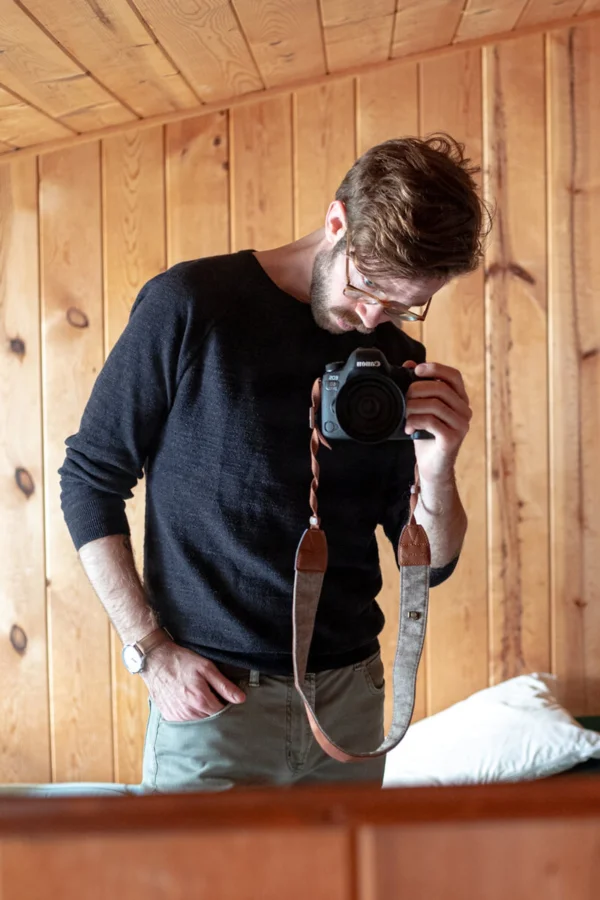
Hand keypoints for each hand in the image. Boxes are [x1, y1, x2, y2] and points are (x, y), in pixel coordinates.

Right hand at [141, 642, 245, 721]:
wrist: (155, 661)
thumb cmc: (182, 661)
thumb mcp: (206, 667)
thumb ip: (224, 685)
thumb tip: (241, 699)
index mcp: (200, 699)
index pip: (222, 711)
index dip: (226, 704)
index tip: (225, 696)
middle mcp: (189, 712)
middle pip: (211, 718)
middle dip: (215, 709)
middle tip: (212, 694)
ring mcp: (178, 716)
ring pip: (199, 721)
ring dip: (203, 712)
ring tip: (199, 696)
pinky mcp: (169, 717)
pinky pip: (186, 721)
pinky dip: (191, 713)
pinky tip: (188, 701)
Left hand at [403, 360, 471, 482]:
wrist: (432, 466)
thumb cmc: (427, 436)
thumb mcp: (421, 409)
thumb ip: (418, 388)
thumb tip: (408, 364)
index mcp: (459, 400)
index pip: (454, 376)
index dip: (436, 369)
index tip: (416, 369)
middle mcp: (464, 411)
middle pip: (441, 389)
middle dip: (417, 389)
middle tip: (403, 397)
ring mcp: (461, 425)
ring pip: (435, 405)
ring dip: (413, 406)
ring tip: (404, 413)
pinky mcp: (453, 439)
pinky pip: (431, 422)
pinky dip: (415, 422)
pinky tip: (408, 428)